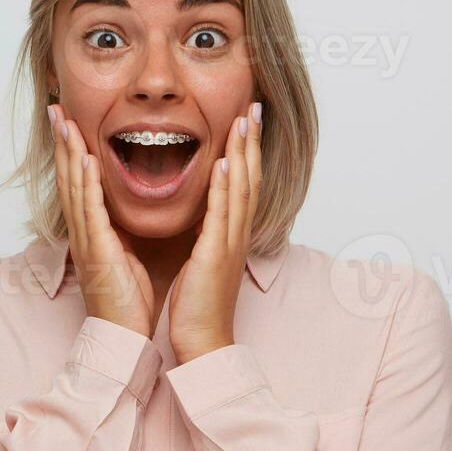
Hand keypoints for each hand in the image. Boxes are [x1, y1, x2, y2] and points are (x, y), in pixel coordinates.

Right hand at [48, 104, 155, 337]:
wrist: (123, 338)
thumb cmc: (128, 302)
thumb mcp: (125, 257)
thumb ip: (120, 232)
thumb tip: (124, 213)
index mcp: (92, 232)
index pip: (79, 183)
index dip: (72, 151)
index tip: (69, 121)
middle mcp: (84, 233)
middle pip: (69, 178)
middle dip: (63, 142)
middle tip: (56, 108)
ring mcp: (87, 241)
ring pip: (73, 188)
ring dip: (69, 152)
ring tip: (64, 121)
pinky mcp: (97, 252)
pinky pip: (89, 213)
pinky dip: (85, 184)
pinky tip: (84, 161)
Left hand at [168, 101, 262, 365]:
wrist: (203, 343)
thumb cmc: (198, 308)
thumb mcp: (202, 262)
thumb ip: (205, 237)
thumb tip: (201, 219)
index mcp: (229, 235)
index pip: (241, 184)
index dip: (246, 152)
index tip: (245, 121)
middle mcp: (235, 235)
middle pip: (249, 178)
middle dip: (251, 142)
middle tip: (253, 107)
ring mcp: (229, 244)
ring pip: (240, 190)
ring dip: (243, 153)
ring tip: (244, 120)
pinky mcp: (216, 256)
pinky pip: (221, 215)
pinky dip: (224, 187)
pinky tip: (224, 163)